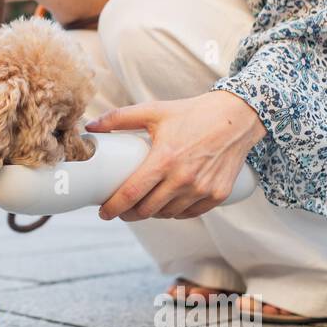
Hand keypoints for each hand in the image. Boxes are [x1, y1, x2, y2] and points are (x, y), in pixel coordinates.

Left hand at [85, 91, 266, 219]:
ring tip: (143, 206)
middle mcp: (184, 178)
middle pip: (147, 210)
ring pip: (167, 214)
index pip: (131, 194)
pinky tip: (167, 207)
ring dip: (152, 214)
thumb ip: (119, 118)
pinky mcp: (218, 195)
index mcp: (164, 159)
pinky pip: (190, 214)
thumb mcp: (154, 111)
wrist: (236, 117)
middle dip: (128, 214)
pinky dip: (175, 213)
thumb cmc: (192, 113)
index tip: (103, 212)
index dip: (113, 207)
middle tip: (120, 209)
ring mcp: (203, 189)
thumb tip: (90, 127)